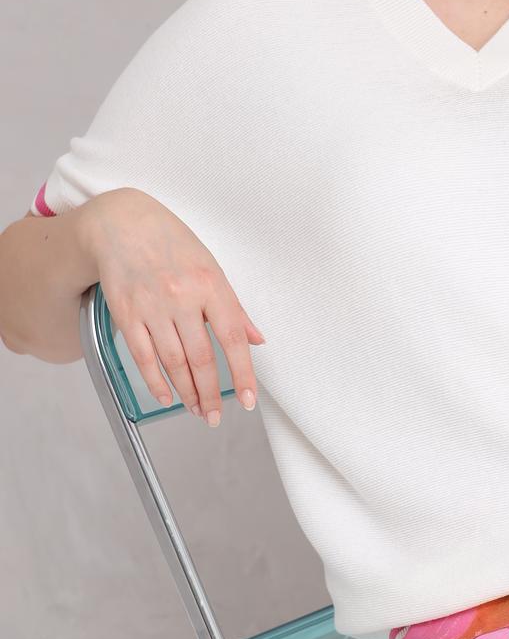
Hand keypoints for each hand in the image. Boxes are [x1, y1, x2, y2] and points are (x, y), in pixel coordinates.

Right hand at [88, 189, 266, 425]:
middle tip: (215, 416)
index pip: (233, 339)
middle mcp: (182, 298)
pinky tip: (167, 397)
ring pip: (173, 362)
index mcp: (210, 285)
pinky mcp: (126, 314)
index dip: (242, 375)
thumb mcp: (211, 267)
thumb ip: (233, 308)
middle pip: (201, 358)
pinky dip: (156, 382)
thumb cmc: (171, 243)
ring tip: (197, 410)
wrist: (121, 222)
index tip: (248, 401)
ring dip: (187, 393)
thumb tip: (256, 340)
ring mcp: (152, 307)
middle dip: (210, 394)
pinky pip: (143, 357)